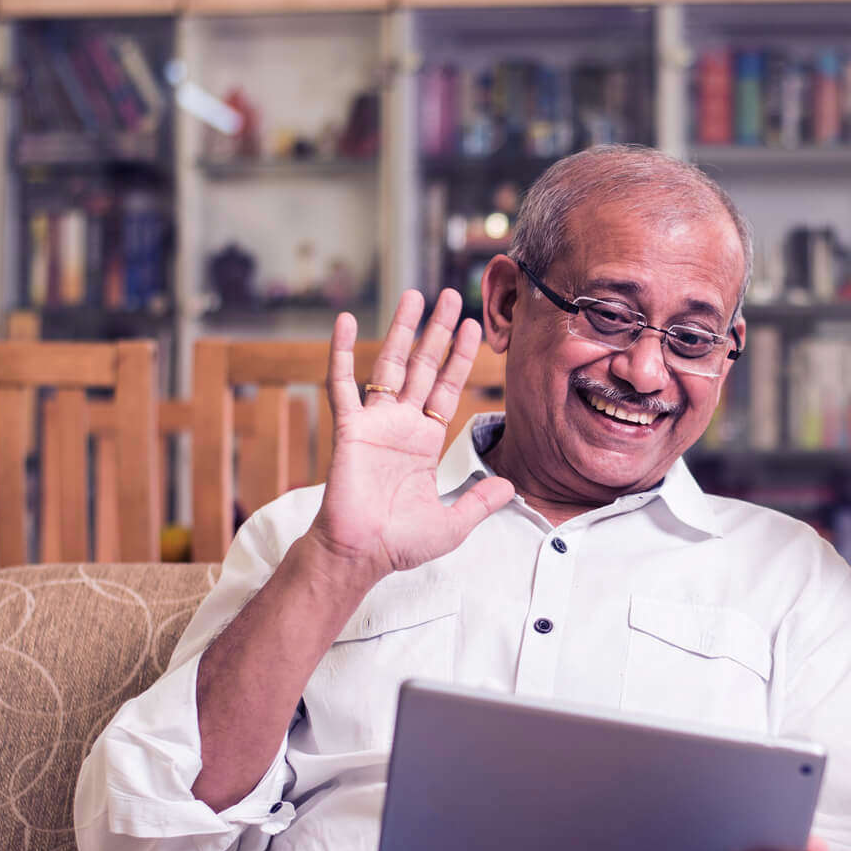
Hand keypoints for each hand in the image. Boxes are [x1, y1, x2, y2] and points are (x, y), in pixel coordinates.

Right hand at [303, 290, 515, 583]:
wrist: (361, 555)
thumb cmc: (400, 543)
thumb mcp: (453, 524)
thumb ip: (480, 502)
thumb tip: (510, 487)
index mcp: (425, 440)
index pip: (447, 388)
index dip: (460, 358)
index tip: (474, 326)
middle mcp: (401, 425)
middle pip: (423, 366)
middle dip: (437, 332)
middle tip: (449, 296)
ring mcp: (375, 423)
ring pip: (388, 365)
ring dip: (400, 330)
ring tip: (412, 295)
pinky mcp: (349, 428)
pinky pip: (342, 384)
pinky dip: (340, 352)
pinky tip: (343, 322)